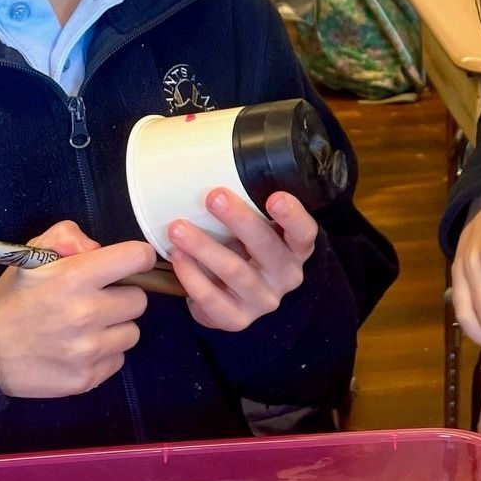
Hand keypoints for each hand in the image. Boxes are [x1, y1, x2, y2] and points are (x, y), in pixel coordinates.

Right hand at [0, 220, 152, 398]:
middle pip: (139, 300)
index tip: (128, 264)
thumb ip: (66, 237)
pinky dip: (103, 355)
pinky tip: (78, 349)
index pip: (136, 258)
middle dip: (121, 296)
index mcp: (74, 277)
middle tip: (96, 300)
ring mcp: (87, 350)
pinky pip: (117, 360)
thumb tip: (97, 248)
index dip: (137, 258)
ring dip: (115, 328)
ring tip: (86, 327)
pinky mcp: (86, 378)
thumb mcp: (29, 255)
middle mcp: (86, 313)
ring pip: (132, 332)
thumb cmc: (10, 300)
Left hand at [165, 188, 318, 331]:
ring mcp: (263, 300)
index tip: (275, 197)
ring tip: (178, 228)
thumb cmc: (242, 251)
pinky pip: (212, 299)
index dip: (293, 216)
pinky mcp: (237, 319)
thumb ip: (247, 207)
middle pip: (266, 247)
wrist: (231, 299)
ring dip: (204, 247)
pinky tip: (177, 257)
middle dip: (239, 220)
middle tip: (214, 197)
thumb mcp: (252, 230)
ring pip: (235, 272)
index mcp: (295, 248)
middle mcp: (285, 275)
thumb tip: (211, 162)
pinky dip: (192, 276)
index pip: (304, 233)